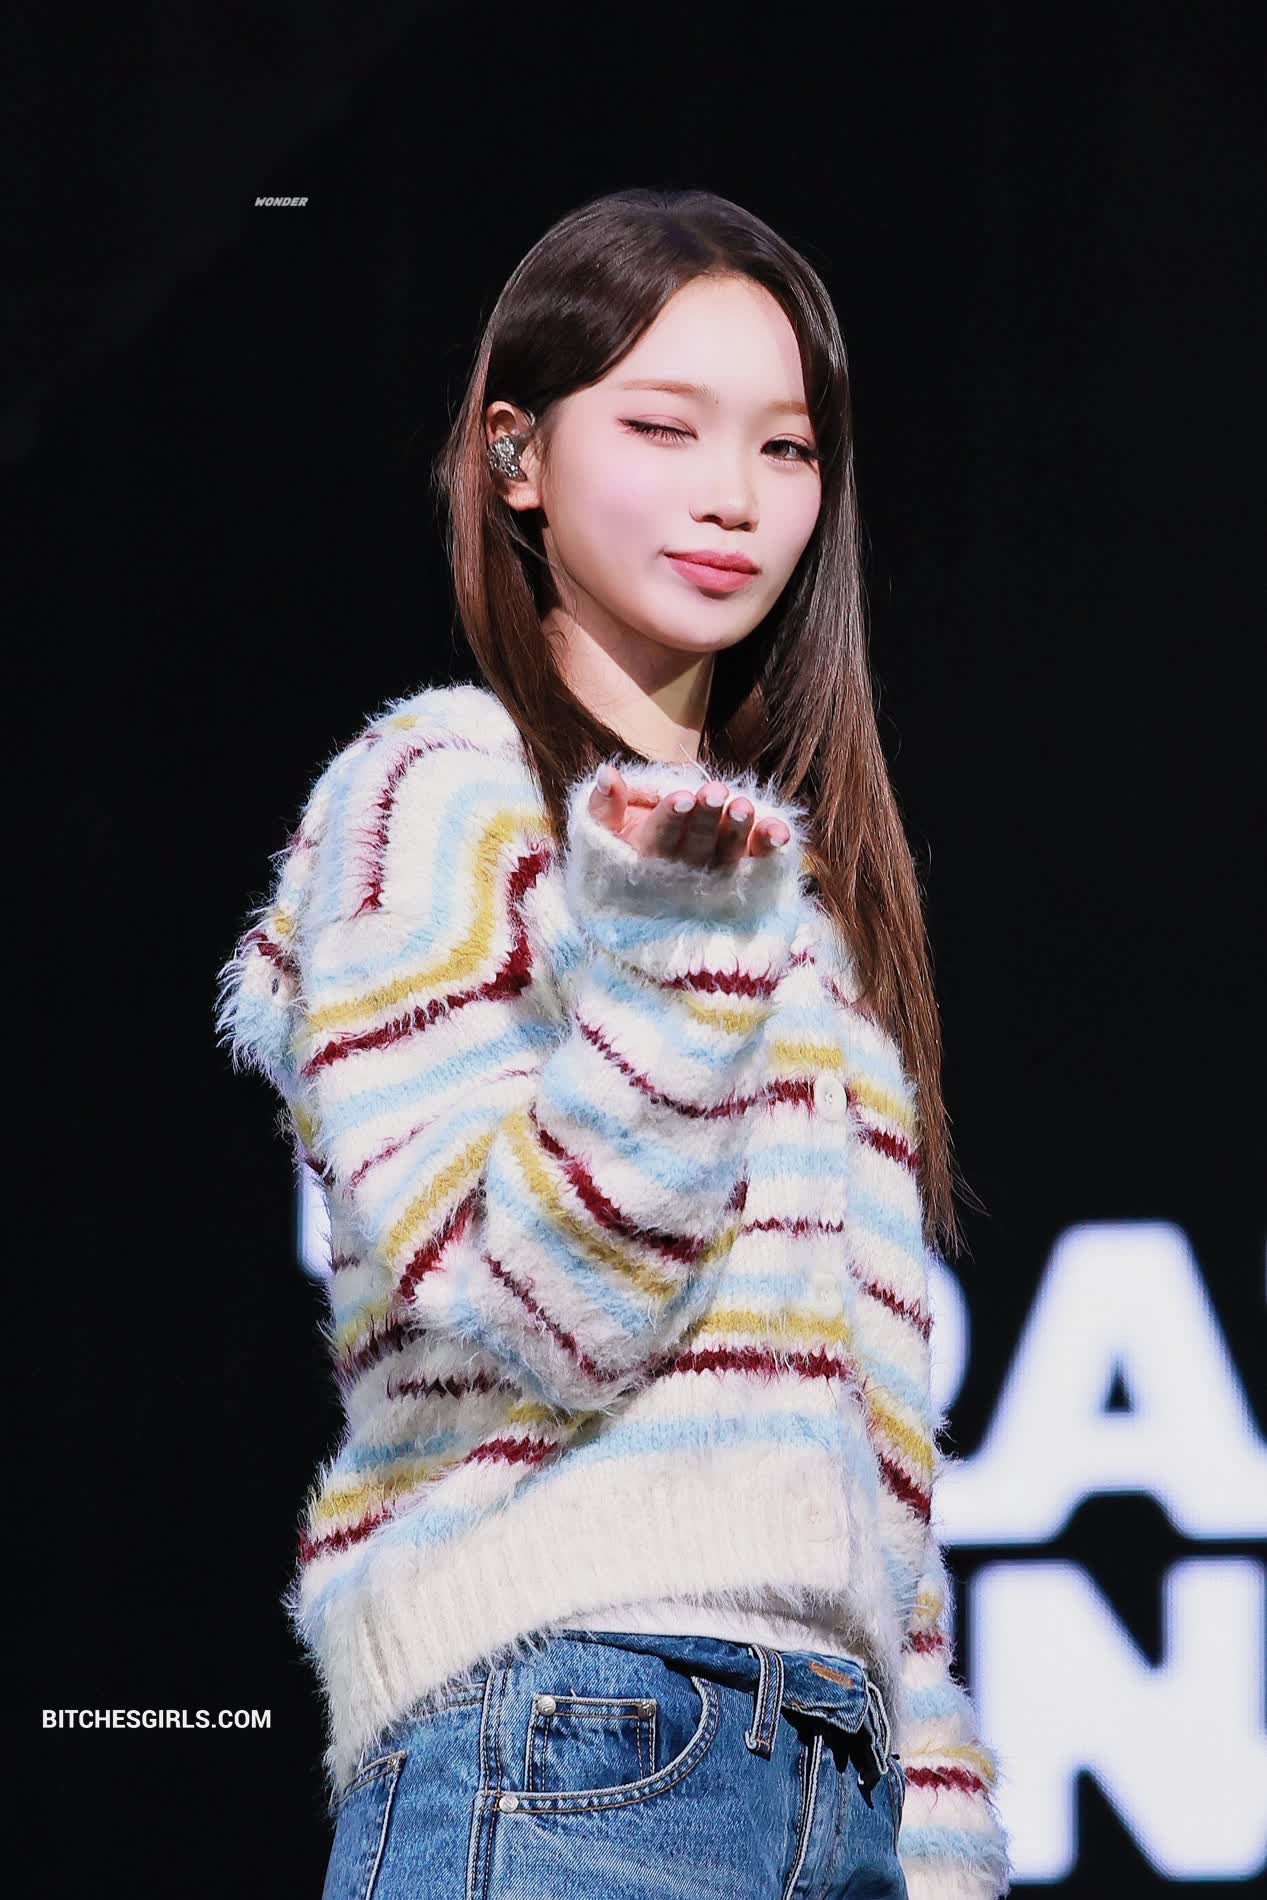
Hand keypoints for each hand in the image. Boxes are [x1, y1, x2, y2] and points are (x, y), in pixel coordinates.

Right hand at [588, 765, 792, 867]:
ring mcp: (713, 880)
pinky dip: (768, 849)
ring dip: (736, 832)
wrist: (653, 910)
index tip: (683, 797)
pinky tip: (780, 830)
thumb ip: (604, 807)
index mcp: (645, 860)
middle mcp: (682, 875)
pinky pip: (757, 865)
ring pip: (726, 857)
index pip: (657, 839)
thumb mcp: (605, 837)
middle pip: (695, 847)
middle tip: (716, 791)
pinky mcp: (741, 880)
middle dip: (706, 819)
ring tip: (744, 805)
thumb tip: (607, 773)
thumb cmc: (624, 859)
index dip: (670, 819)